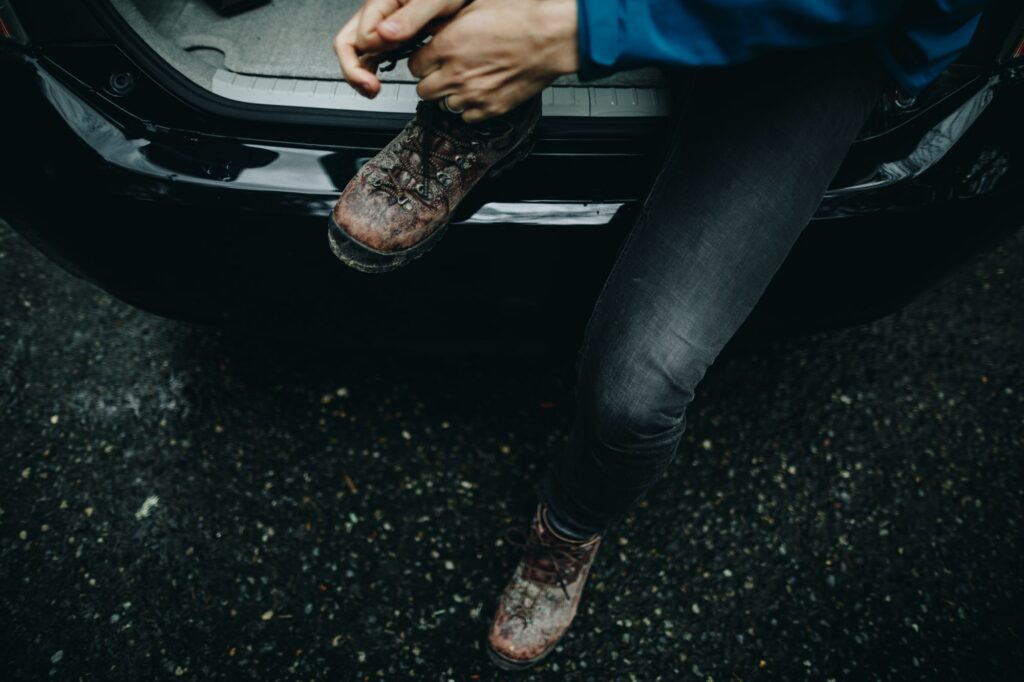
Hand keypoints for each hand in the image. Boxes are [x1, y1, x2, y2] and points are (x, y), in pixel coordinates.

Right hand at [334, 0, 465, 97]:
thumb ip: (410, 17)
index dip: (378, 47)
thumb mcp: (435, 0)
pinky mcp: (390, 36)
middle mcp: (376, 13)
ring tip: (372, 90)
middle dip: (354, 69)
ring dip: (359, 74)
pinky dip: (370, 71)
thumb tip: (385, 34)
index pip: (364, 34)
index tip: (397, 49)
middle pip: (347, 43)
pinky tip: (376, 82)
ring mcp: (380, 26)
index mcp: (381, 1)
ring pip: (356, 52)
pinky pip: (370, 55)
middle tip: (372, 87)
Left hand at [409, 0, 578, 121]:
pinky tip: (478, 93)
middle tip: (442, 73)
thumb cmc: (520, 16)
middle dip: (430, 81)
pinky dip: (469, 108)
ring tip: (463, 82)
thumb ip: (448, 22)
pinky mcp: (491, 108)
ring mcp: (473, 94)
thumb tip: (432, 27)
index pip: (414, 65)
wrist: (550, 37)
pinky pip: (467, 117)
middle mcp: (456, 73)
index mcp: (447, 46)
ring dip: (449, 95)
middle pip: (423, 90)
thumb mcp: (474, 6)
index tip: (429, 60)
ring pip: (443, 106)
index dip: (422, 61)